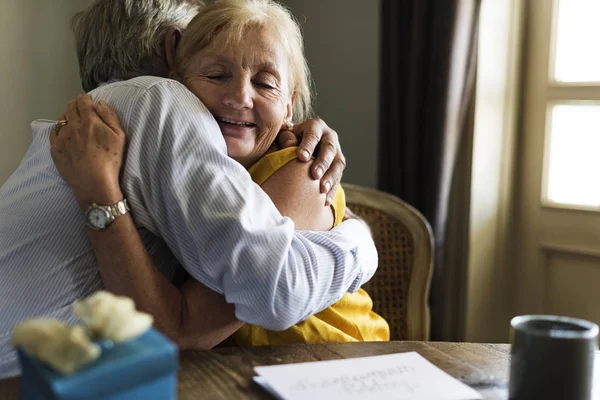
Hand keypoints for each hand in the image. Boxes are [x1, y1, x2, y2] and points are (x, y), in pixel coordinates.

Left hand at [50, 94, 126, 209]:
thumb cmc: (111, 160)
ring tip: (71, 116)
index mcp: (89, 120)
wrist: (94, 182)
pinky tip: (63, 131)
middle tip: (79, 104)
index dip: (85, 98)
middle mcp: (73, 125)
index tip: (87, 98)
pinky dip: (58, 128)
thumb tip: (100, 103)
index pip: (83, 102)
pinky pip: (53, 133)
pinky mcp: (55, 149)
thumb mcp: (119, 136)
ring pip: (61, 119)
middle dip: (75, 103)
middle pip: (70, 108)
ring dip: (66, 114)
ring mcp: (62, 137)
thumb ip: (110, 116)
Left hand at [275, 118, 345, 204]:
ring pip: (338, 164)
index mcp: (315, 126)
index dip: (308, 145)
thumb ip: (285, 137)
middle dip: (322, 163)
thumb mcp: (285, 135)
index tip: (301, 158)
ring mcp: (336, 151)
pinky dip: (332, 189)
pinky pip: (338, 177)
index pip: (313, 134)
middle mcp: (329, 137)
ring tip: (322, 190)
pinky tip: (325, 200)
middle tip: (314, 175)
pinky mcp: (338, 166)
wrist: (301, 145)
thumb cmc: (289, 140)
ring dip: (331, 178)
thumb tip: (289, 145)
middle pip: (329, 149)